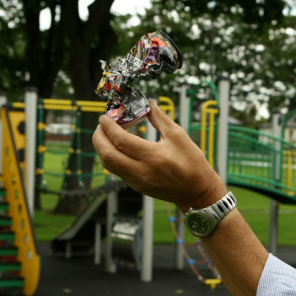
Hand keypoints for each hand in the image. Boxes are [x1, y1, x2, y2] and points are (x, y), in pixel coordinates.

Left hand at [92, 100, 225, 210]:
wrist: (196, 192)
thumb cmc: (192, 163)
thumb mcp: (179, 136)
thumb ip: (160, 118)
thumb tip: (148, 103)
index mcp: (153, 157)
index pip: (121, 141)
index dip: (108, 127)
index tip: (105, 116)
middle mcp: (142, 171)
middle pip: (107, 155)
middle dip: (98, 137)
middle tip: (102, 124)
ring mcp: (137, 181)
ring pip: (108, 164)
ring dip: (102, 147)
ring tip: (107, 133)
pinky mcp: (136, 186)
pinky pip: (116, 170)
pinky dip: (112, 156)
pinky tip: (118, 146)